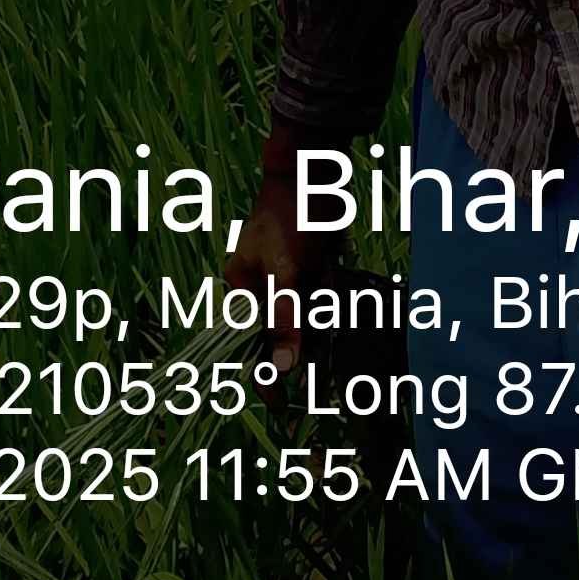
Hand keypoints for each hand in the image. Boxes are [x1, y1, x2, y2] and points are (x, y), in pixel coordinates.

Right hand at [219, 118, 341, 377]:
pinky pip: (324, 299)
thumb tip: (283, 367)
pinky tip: (335, 280)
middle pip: (283, 334)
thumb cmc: (290, 217)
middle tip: (317, 365)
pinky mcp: (313, 271)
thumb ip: (284, 319)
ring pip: (307, 318)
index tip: (280, 408)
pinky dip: (332, 299)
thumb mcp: (285, 271)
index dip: (264, 377)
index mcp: (243, 288)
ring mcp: (290, 280)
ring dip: (322, 319)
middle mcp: (264, 288)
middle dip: (302, 344)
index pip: (250, 343)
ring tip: (327, 299)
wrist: (315, 170)